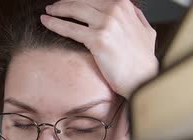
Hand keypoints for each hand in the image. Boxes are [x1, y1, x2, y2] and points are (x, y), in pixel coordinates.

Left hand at [41, 0, 157, 97]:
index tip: (69, 2)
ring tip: (48, 12)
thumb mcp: (146, 30)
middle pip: (82, 1)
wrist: (143, 78)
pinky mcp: (98, 40)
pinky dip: (55, 23)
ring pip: (74, 10)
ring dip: (58, 9)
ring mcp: (106, 24)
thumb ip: (135, 16)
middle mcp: (115, 10)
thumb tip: (128, 9)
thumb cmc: (144, 59)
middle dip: (65, 2)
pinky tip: (46, 22)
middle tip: (53, 6)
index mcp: (124, 5)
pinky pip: (70, 28)